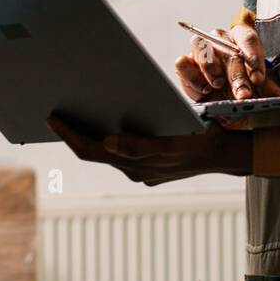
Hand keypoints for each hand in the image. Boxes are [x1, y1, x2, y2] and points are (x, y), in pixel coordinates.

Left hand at [47, 116, 251, 185]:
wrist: (228, 154)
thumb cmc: (201, 143)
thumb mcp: (173, 144)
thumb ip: (140, 147)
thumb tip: (107, 142)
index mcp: (135, 166)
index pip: (90, 151)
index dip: (69, 135)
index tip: (52, 118)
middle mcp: (134, 169)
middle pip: (93, 151)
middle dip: (72, 132)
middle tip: (53, 112)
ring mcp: (141, 167)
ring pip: (105, 150)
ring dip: (88, 133)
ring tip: (72, 111)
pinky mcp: (150, 162)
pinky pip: (120, 148)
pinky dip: (107, 134)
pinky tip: (102, 118)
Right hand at [175, 24, 279, 100]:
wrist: (224, 96)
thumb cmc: (243, 85)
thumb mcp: (259, 87)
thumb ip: (268, 89)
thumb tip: (279, 96)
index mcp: (241, 38)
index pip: (247, 39)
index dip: (253, 58)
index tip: (258, 78)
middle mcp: (220, 39)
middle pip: (226, 49)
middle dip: (236, 74)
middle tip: (244, 93)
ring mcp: (201, 48)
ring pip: (200, 46)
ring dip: (210, 68)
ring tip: (218, 85)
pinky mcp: (185, 62)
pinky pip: (182, 62)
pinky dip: (192, 77)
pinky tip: (204, 89)